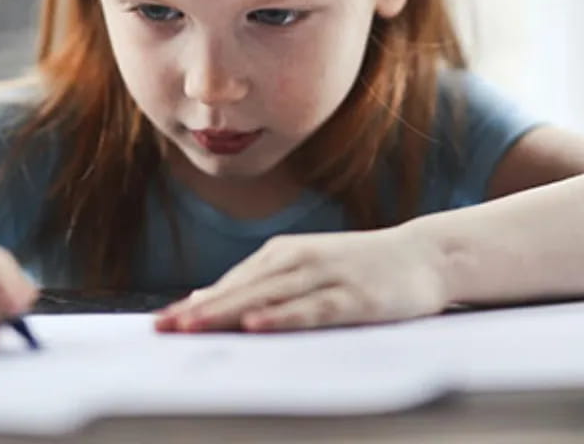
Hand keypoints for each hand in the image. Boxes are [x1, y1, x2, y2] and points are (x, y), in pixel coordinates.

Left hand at [154, 224, 447, 332]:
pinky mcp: (353, 296)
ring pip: (268, 298)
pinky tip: (257, 326)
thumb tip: (208, 301)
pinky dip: (282, 317)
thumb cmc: (359, 266)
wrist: (423, 255)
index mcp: (283, 253)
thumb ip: (263, 285)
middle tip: (162, 329)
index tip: (161, 324)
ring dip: (228, 313)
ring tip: (192, 327)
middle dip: (200, 310)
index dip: (196, 304)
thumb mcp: (306, 268)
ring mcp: (325, 276)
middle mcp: (298, 260)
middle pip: (241, 290)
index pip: (231, 283)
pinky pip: (310, 310)